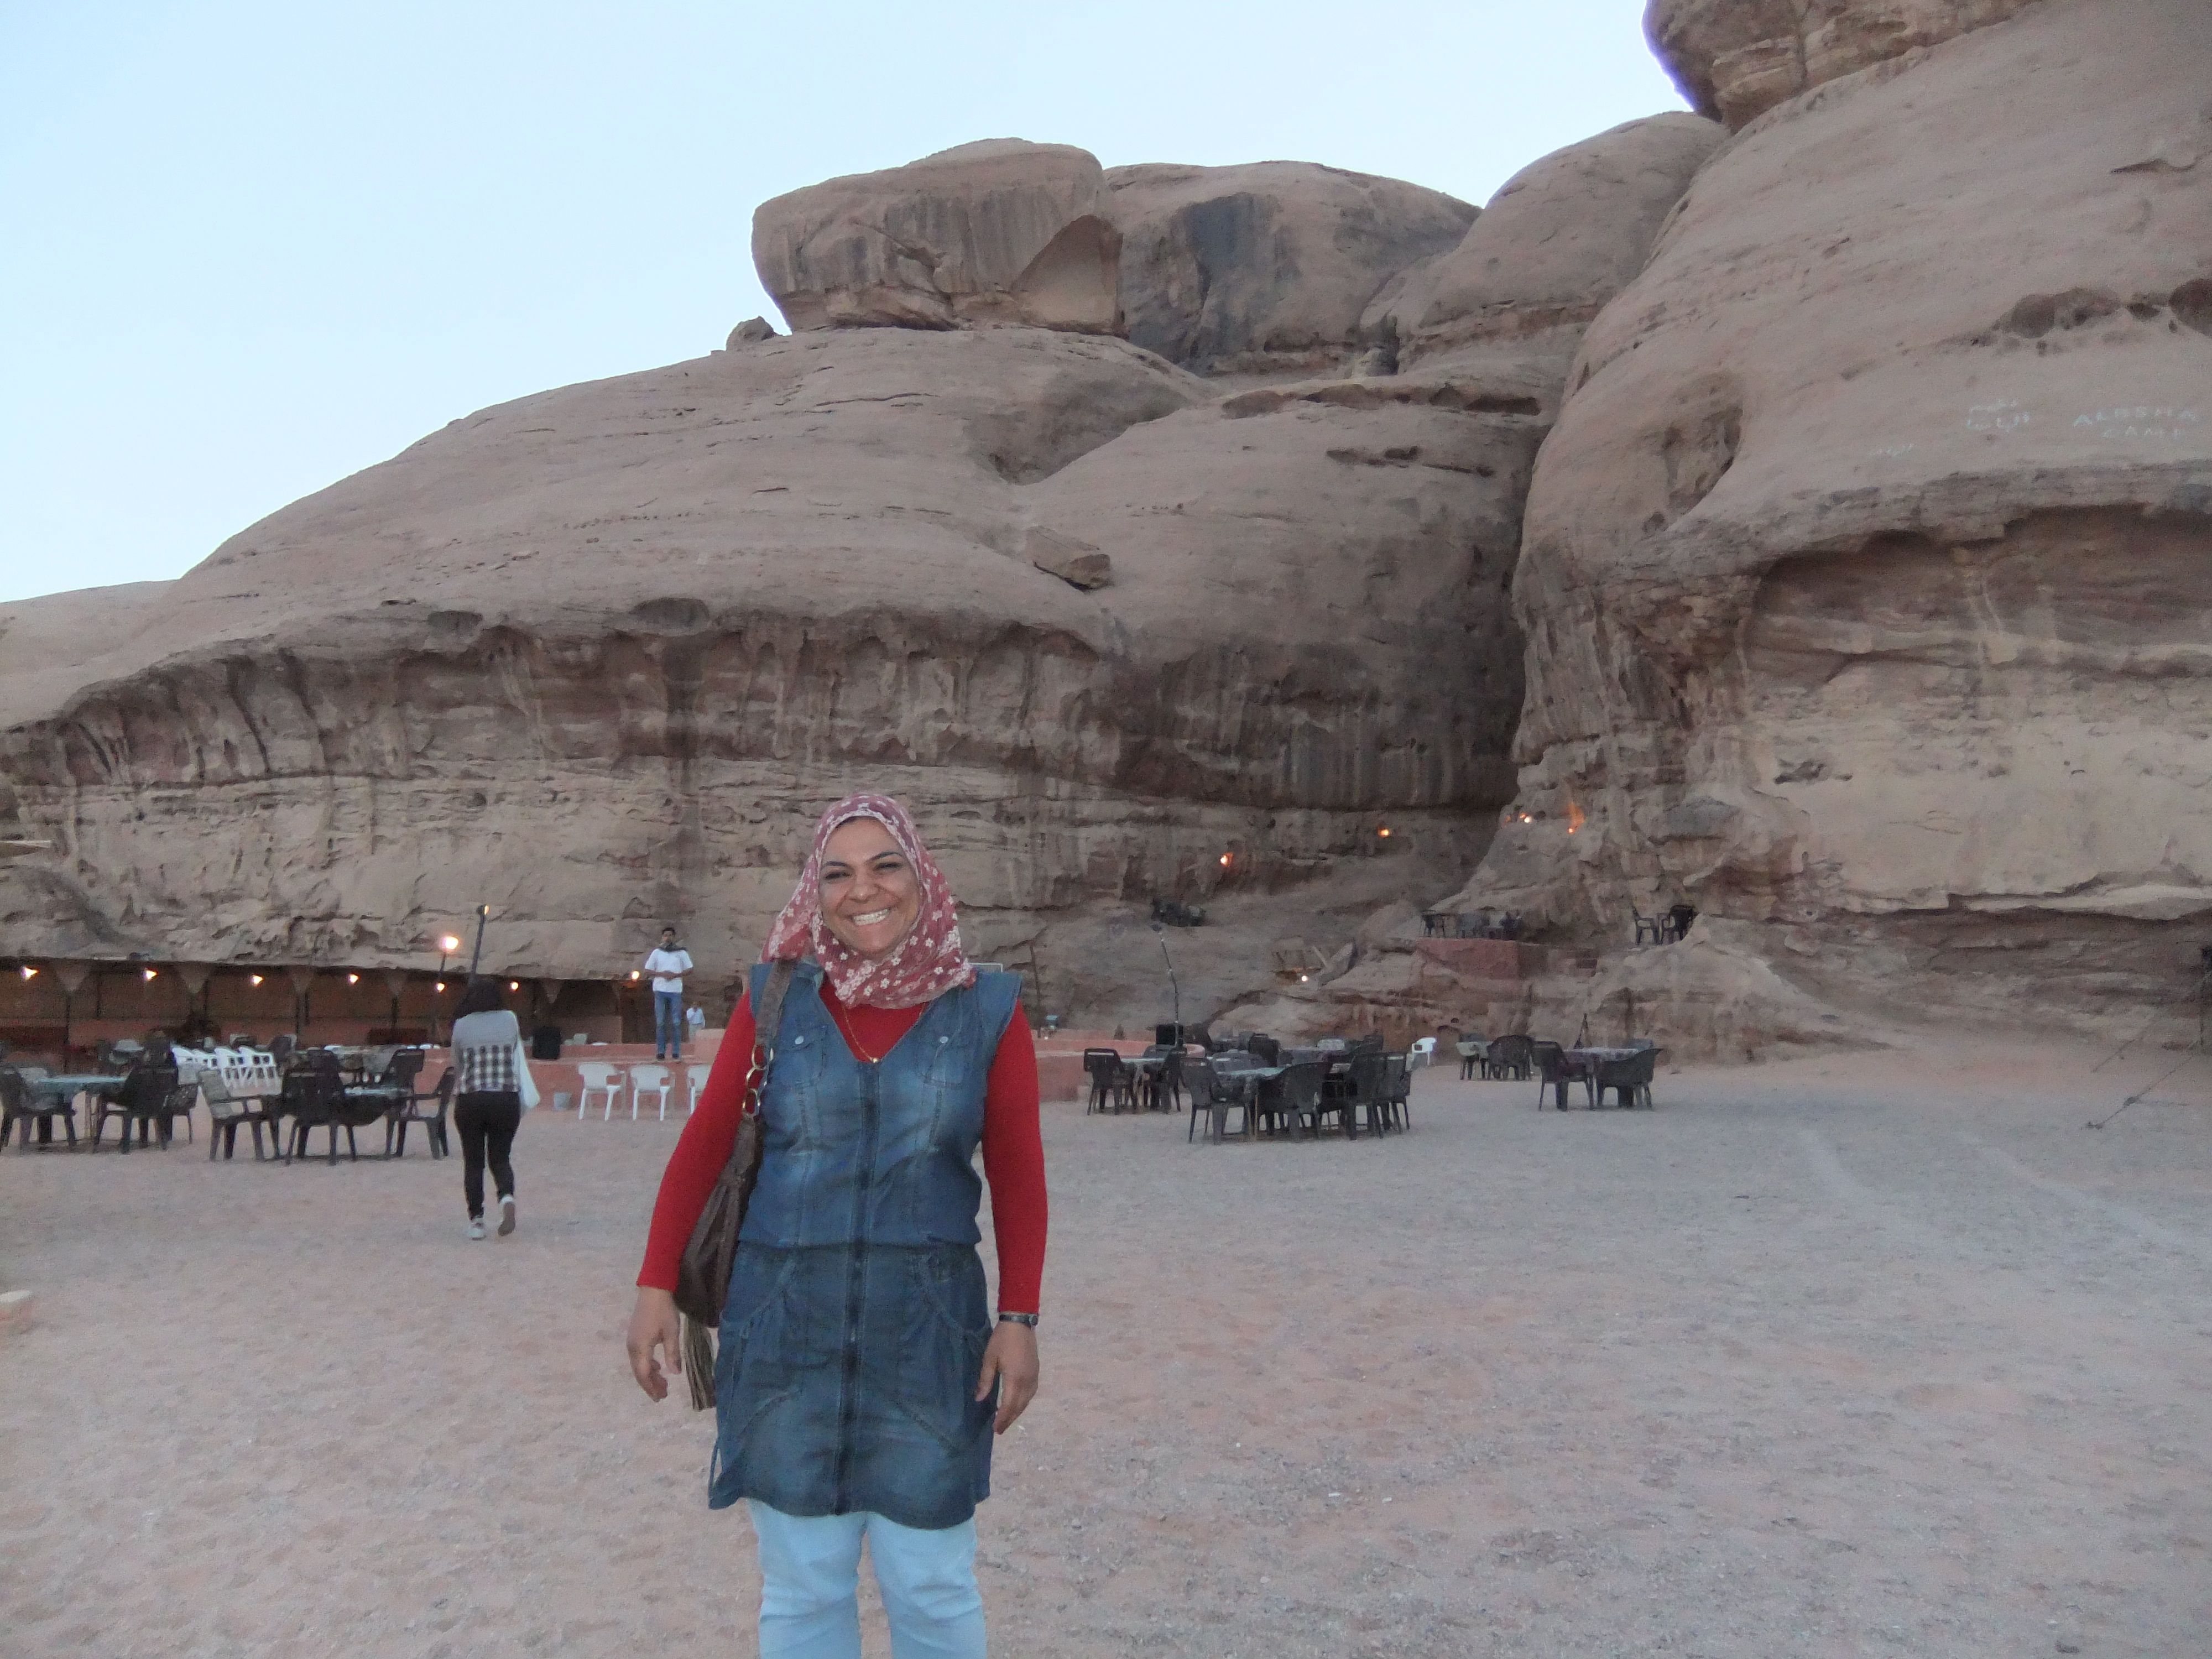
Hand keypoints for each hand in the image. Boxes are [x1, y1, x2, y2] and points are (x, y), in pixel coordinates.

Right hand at [626, 1287, 681, 1401]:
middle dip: (651, 1384)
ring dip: (650, 1375)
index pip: (644, 1374)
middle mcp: (632, 1348)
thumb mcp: (671, 1333)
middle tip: (664, 1394)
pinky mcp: (634, 1337)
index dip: (651, 1387)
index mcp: (640, 1348)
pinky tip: (657, 1367)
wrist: (653, 1290)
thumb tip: (675, 1374)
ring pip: (638, 1365)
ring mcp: (631, 1342)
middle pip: (639, 1372)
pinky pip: (638, 1357)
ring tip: (663, 1383)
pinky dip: (647, 1365)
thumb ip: (672, 1354)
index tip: (661, 1397)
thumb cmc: (664, 1311)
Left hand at [975, 1320, 1038, 1433]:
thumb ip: (985, 1380)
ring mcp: (1034, 1376)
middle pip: (1019, 1406)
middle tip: (1000, 1430)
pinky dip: (1024, 1402)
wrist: (1019, 1322)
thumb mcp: (989, 1359)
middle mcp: (1027, 1381)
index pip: (1009, 1405)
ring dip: (1017, 1411)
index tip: (995, 1429)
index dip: (1002, 1418)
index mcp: (1014, 1379)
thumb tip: (980, 1399)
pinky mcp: (1036, 1371)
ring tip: (1007, 1419)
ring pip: (1027, 1400)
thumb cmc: (1002, 1340)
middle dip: (1010, 1419)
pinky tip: (1018, 1403)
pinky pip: (1031, 1392)